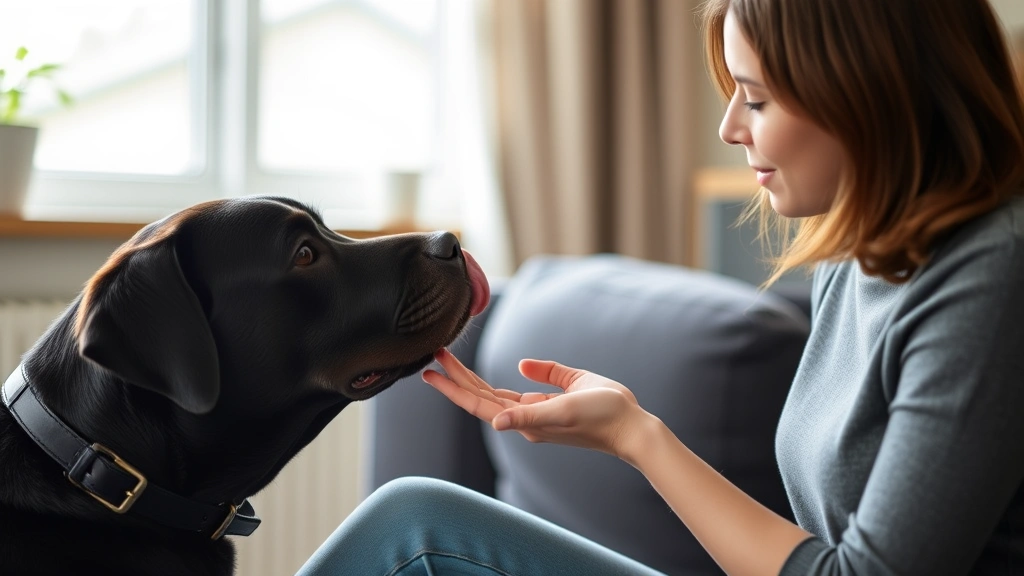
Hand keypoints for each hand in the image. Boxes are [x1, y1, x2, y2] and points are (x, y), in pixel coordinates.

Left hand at [422, 349, 654, 461]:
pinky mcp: (549, 406)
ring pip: (493, 395)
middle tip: (433, 354)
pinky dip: (497, 384)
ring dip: (470, 380)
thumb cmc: (602, 416)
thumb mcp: (565, 409)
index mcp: (526, 420)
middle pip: (481, 397)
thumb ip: (531, 414)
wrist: (631, 427)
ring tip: (448, 362)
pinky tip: (486, 378)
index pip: (479, 402)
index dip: (454, 386)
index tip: (432, 370)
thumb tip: (498, 421)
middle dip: (456, 377)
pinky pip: (515, 394)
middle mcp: (525, 419)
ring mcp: (536, 413)